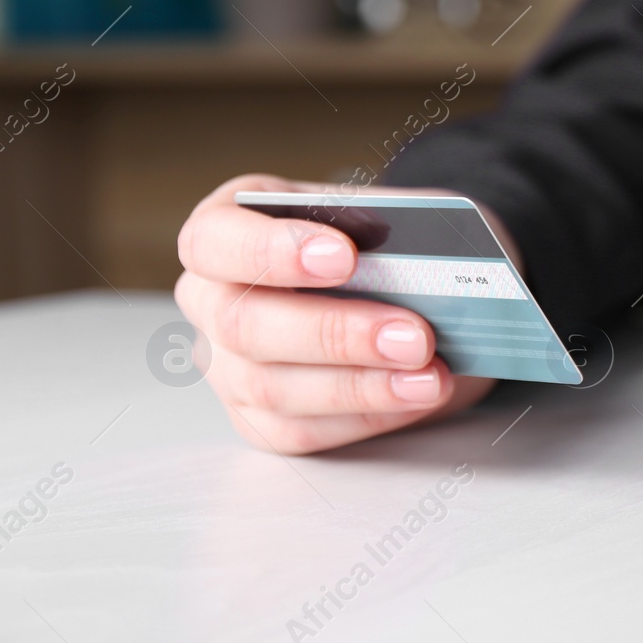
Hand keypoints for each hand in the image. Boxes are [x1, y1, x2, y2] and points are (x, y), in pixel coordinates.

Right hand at [175, 175, 501, 453]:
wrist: (416, 287)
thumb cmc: (392, 240)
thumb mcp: (402, 212)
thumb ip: (401, 221)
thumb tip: (428, 250)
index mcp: (228, 226)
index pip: (214, 239)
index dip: (270, 249)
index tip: (344, 256)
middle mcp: (213, 299)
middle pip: (243, 324)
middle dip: (336, 332)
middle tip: (414, 335)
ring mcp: (228, 365)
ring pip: (271, 388)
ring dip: (362, 385)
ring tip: (429, 377)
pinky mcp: (259, 419)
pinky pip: (300, 430)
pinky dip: (366, 416)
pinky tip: (414, 396)